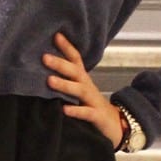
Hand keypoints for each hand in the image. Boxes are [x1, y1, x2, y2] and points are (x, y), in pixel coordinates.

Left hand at [42, 31, 122, 146]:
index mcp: (83, 80)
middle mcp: (88, 87)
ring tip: (49, 81)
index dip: (67, 47)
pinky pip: (87, 113)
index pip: (76, 59)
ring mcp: (93, 101)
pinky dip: (76, 111)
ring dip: (65, 84)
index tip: (56, 35)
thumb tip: (42, 72)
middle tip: (44, 57)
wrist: (118, 125)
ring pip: (80, 90)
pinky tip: (65, 110)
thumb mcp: (80, 91)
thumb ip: (66, 81)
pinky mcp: (97, 116)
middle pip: (75, 72)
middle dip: (60, 64)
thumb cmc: (92, 106)